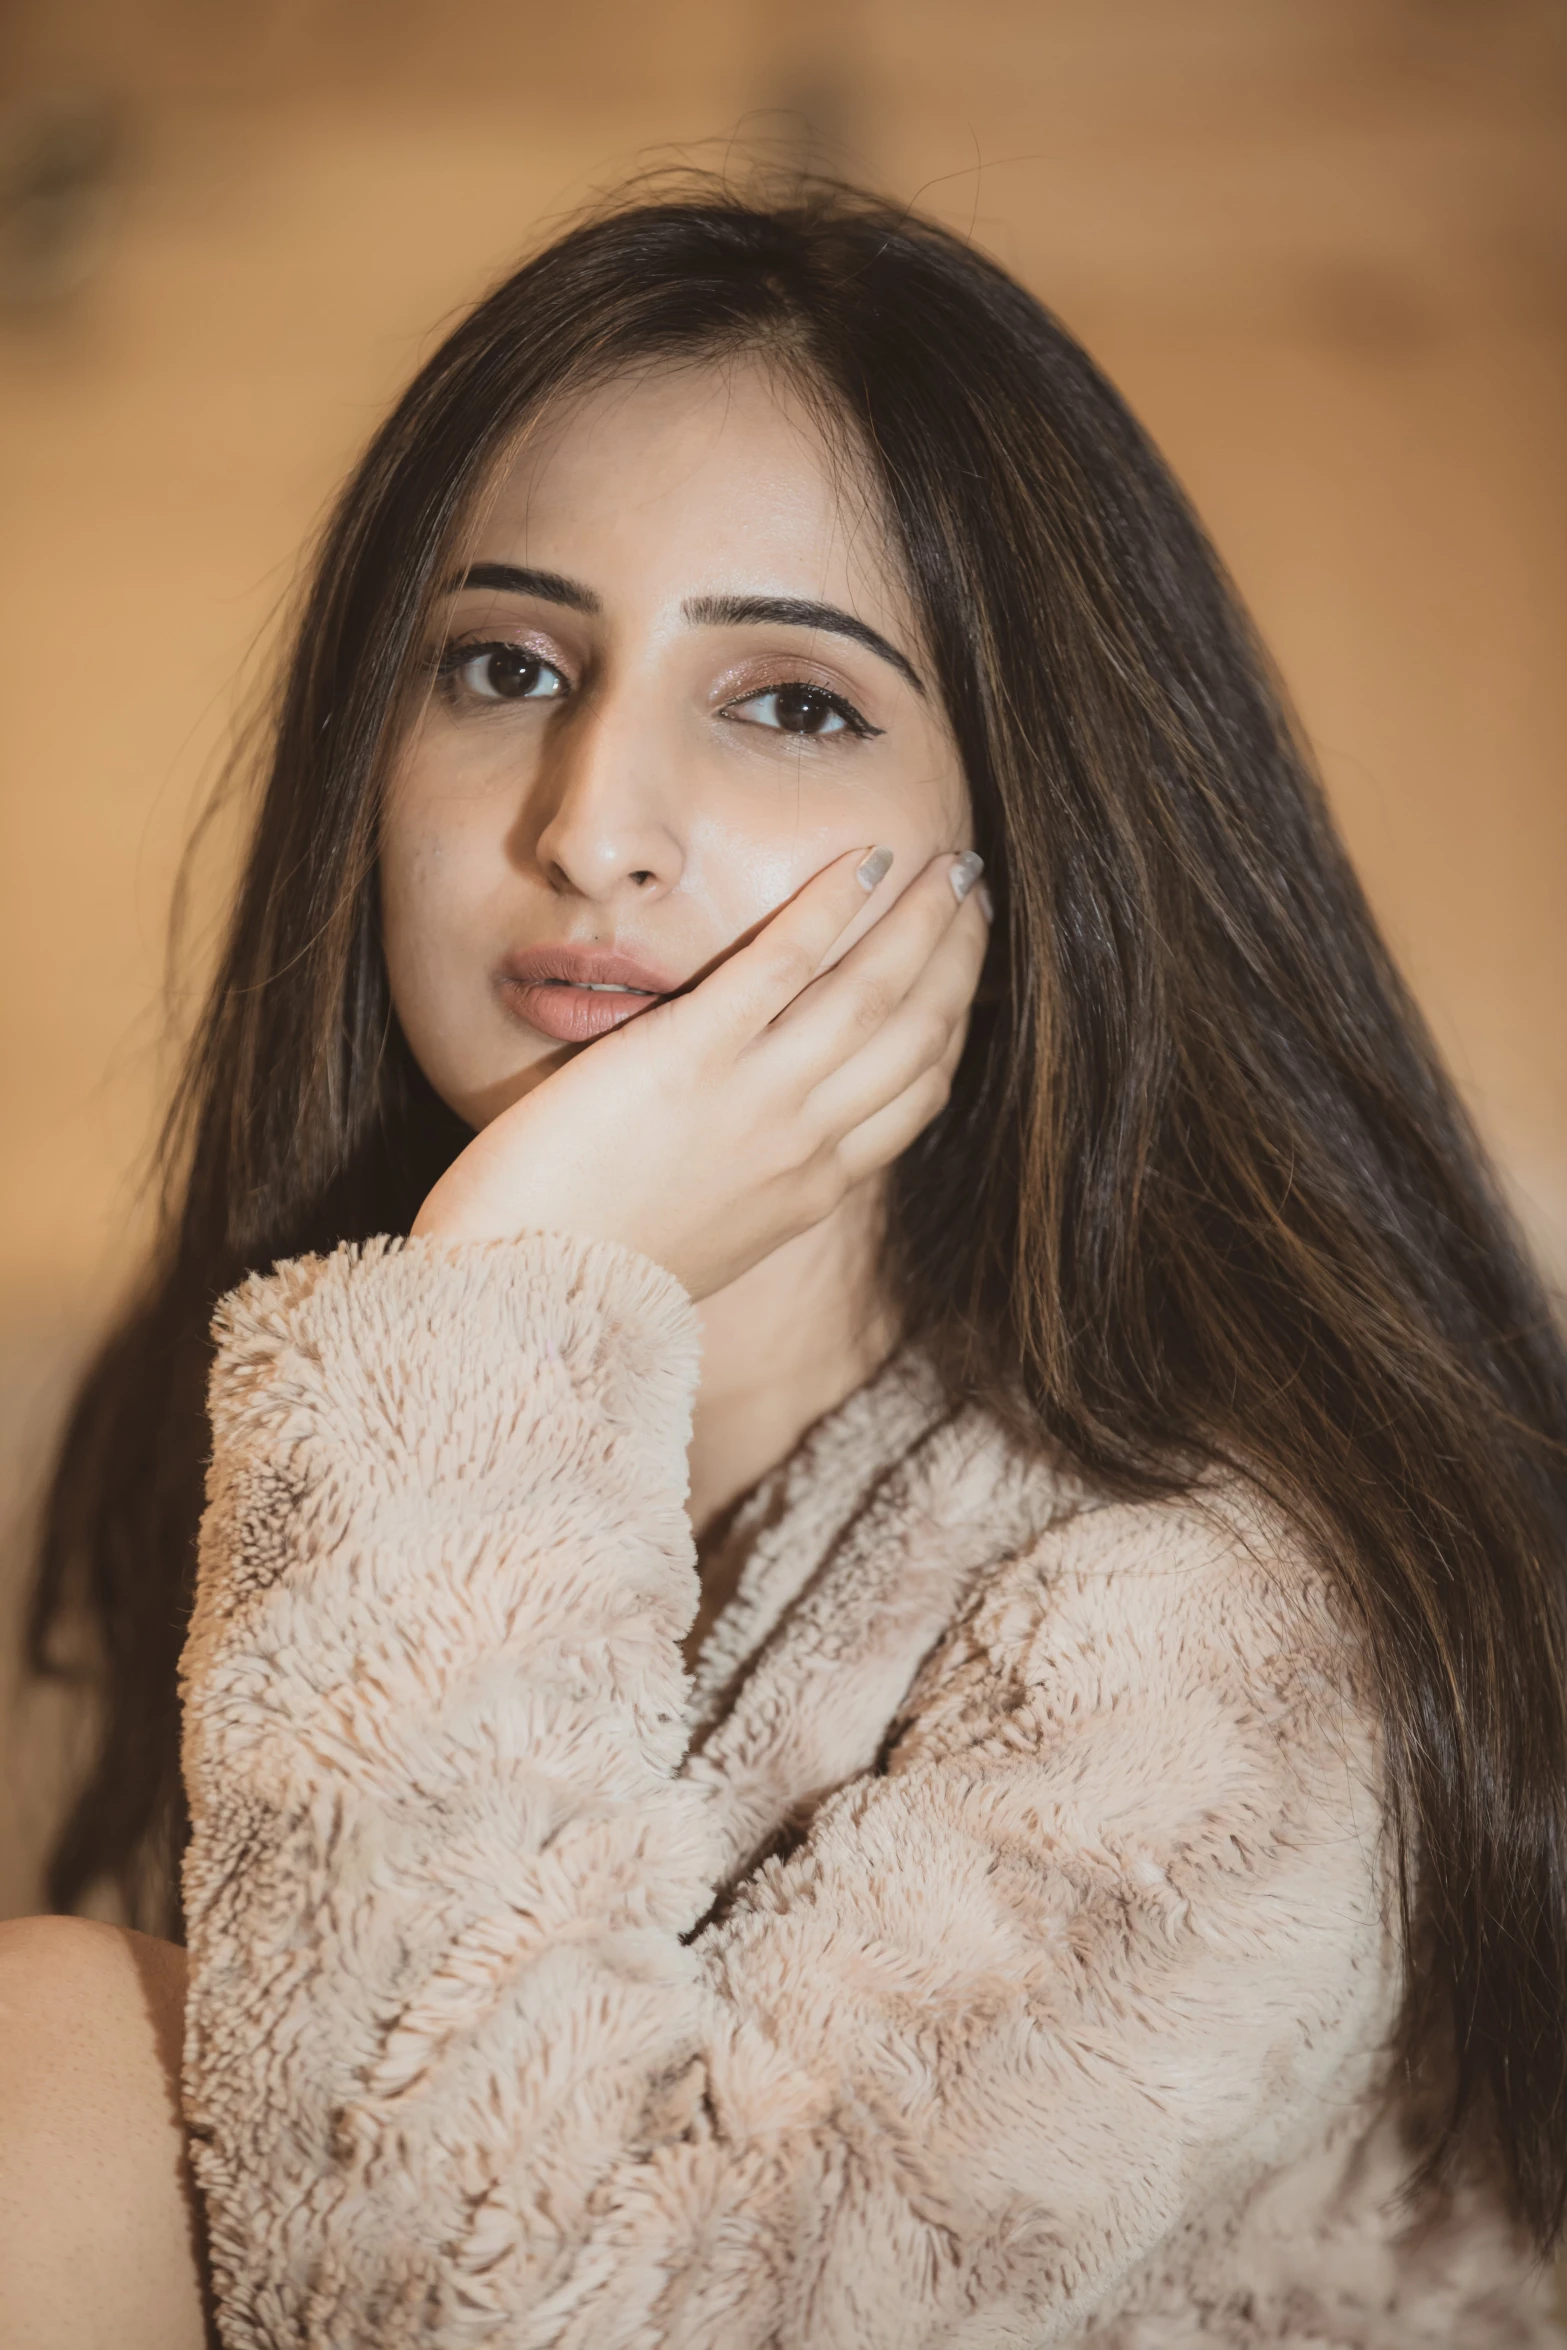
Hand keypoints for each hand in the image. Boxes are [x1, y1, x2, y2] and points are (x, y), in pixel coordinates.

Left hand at [411, 847, 989, 1300]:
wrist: (520, 1301)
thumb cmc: (580, 1275)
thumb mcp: (697, 1239)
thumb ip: (741, 1186)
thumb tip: (746, 1153)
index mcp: (807, 1192)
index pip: (914, 1095)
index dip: (950, 1021)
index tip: (961, 970)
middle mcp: (801, 1145)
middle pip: (914, 1036)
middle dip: (956, 955)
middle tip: (971, 890)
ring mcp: (753, 1102)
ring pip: (870, 994)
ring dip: (918, 920)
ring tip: (948, 864)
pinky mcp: (688, 1056)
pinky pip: (781, 966)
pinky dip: (830, 908)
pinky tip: (861, 861)